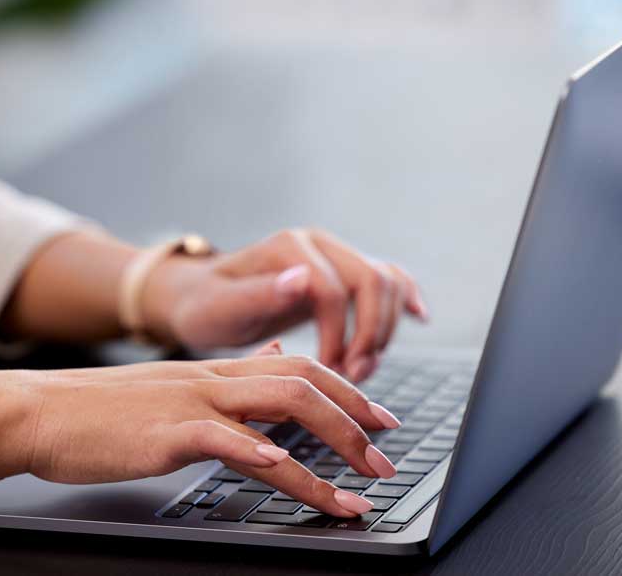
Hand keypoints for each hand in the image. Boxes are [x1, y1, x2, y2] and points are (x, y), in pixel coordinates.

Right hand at [23, 342, 402, 516]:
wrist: (40, 410)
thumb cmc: (102, 409)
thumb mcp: (172, 384)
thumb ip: (226, 378)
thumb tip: (272, 359)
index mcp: (215, 371)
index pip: (298, 367)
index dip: (348, 391)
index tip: (380, 420)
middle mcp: (212, 380)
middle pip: (304, 383)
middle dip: (356, 419)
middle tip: (386, 455)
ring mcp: (191, 404)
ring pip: (279, 411)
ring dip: (329, 449)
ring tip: (358, 488)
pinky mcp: (165, 434)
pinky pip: (222, 437)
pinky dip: (259, 452)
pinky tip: (282, 470)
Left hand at [143, 228, 427, 381]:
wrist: (203, 298)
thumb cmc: (206, 307)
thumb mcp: (220, 308)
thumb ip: (258, 295)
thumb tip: (302, 278)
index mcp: (287, 248)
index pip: (333, 289)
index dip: (338, 336)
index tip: (329, 372)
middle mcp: (316, 244)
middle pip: (371, 280)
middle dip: (370, 335)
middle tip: (354, 377)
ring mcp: (334, 254)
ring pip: (385, 281)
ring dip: (383, 330)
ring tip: (360, 370)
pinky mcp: (343, 272)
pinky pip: (388, 278)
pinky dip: (405, 298)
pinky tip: (418, 318)